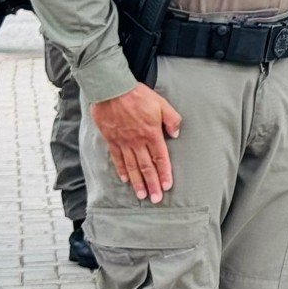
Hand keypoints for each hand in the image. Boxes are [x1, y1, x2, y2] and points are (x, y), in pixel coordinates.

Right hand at [92, 83, 181, 203]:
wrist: (111, 89)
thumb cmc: (138, 95)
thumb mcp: (162, 103)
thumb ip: (172, 119)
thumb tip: (176, 133)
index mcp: (151, 134)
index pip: (160, 158)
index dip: (164, 173)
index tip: (166, 186)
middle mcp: (137, 141)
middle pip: (146, 167)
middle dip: (152, 184)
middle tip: (156, 199)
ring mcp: (123, 142)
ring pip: (132, 166)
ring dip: (137, 182)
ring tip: (141, 195)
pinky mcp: (111, 139)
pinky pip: (117, 158)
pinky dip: (121, 170)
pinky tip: (126, 180)